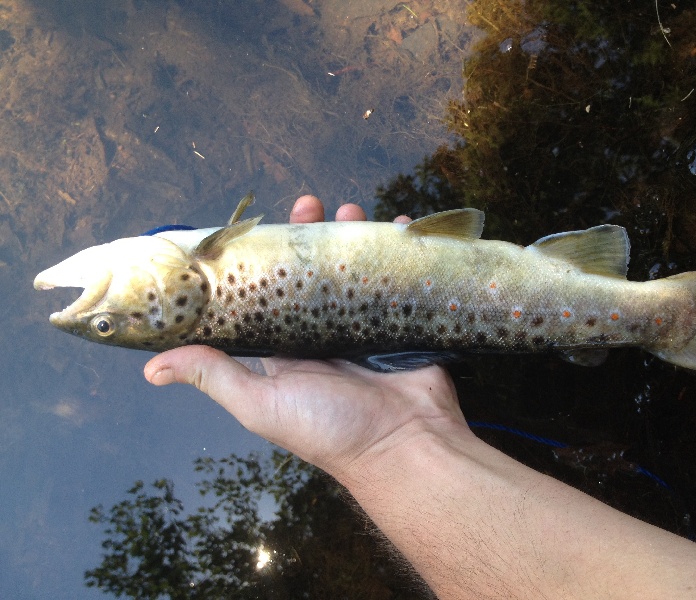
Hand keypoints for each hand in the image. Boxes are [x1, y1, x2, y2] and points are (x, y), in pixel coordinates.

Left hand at [144, 196, 468, 480]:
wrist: (405, 443)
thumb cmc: (329, 427)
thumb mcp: (262, 403)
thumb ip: (214, 376)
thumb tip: (151, 368)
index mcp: (287, 347)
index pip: (267, 292)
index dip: (264, 258)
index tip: (262, 224)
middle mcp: (322, 332)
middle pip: (312, 271)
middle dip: (310, 235)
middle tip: (310, 203)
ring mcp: (363, 323)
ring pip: (353, 268)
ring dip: (351, 235)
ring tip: (350, 209)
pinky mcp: (400, 320)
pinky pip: (396, 277)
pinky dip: (397, 251)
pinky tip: (396, 228)